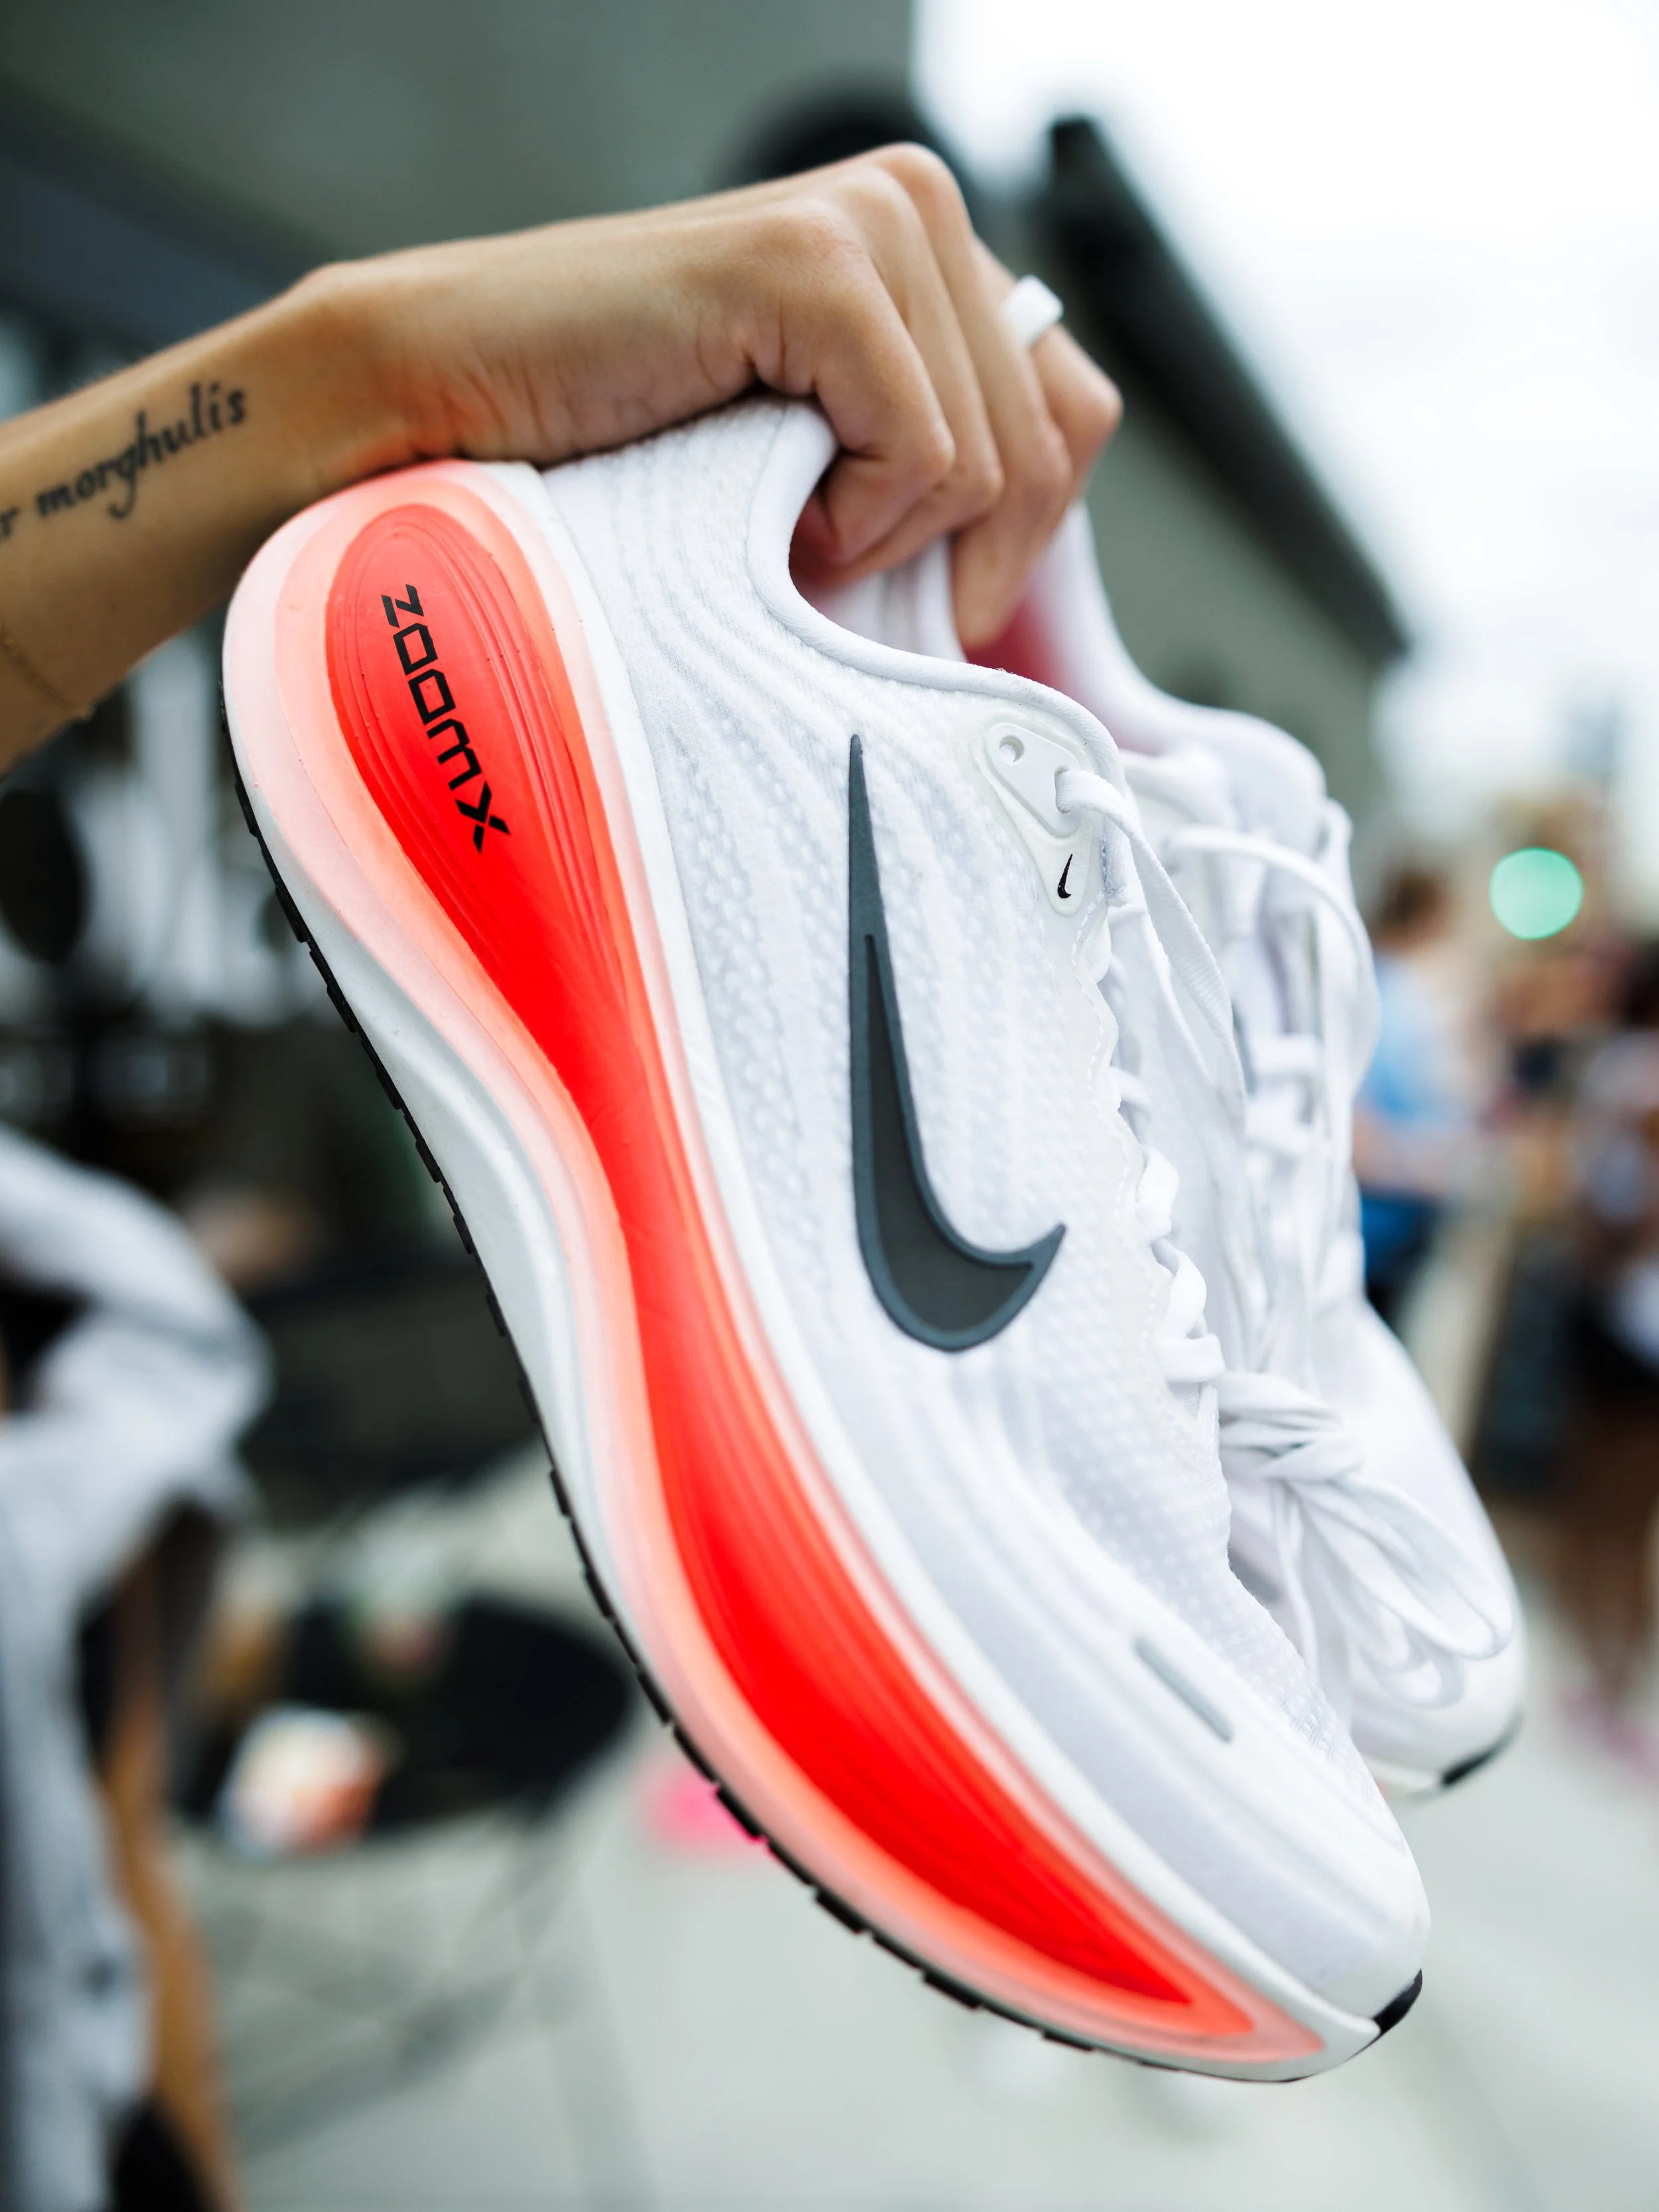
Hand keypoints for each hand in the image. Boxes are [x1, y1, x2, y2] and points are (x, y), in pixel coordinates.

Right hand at [0, 147, 1120, 761]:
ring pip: (988, 461)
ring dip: (872, 535)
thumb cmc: (623, 466)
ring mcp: (873, 220)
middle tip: (810, 550)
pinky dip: (847, 518)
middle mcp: (918, 208)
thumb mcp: (823, 475)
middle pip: (1047, 442)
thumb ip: (931, 473)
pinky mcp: (816, 263)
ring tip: (760, 505)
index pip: (1074, 411)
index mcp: (927, 252)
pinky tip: (757, 493)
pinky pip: (924, 454)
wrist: (449, 419)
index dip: (1011, 534)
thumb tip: (1027, 569)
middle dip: (940, 550)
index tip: (908, 588)